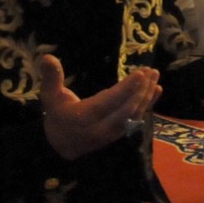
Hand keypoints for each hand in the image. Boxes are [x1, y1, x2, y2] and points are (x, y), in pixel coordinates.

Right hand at [37, 55, 160, 160]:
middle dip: (140, 90)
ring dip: (146, 96)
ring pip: (133, 115)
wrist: (61, 146)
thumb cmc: (57, 115)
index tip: (139, 74)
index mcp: (84, 118)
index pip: (108, 103)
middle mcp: (101, 128)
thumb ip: (51, 78)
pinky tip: (156, 90)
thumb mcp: (50, 97)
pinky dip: (147, 105)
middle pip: (125, 110)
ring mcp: (112, 133)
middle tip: (151, 71)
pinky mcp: (119, 134)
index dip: (125, 89)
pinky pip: (136, 119)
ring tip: (155, 77)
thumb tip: (47, 56)